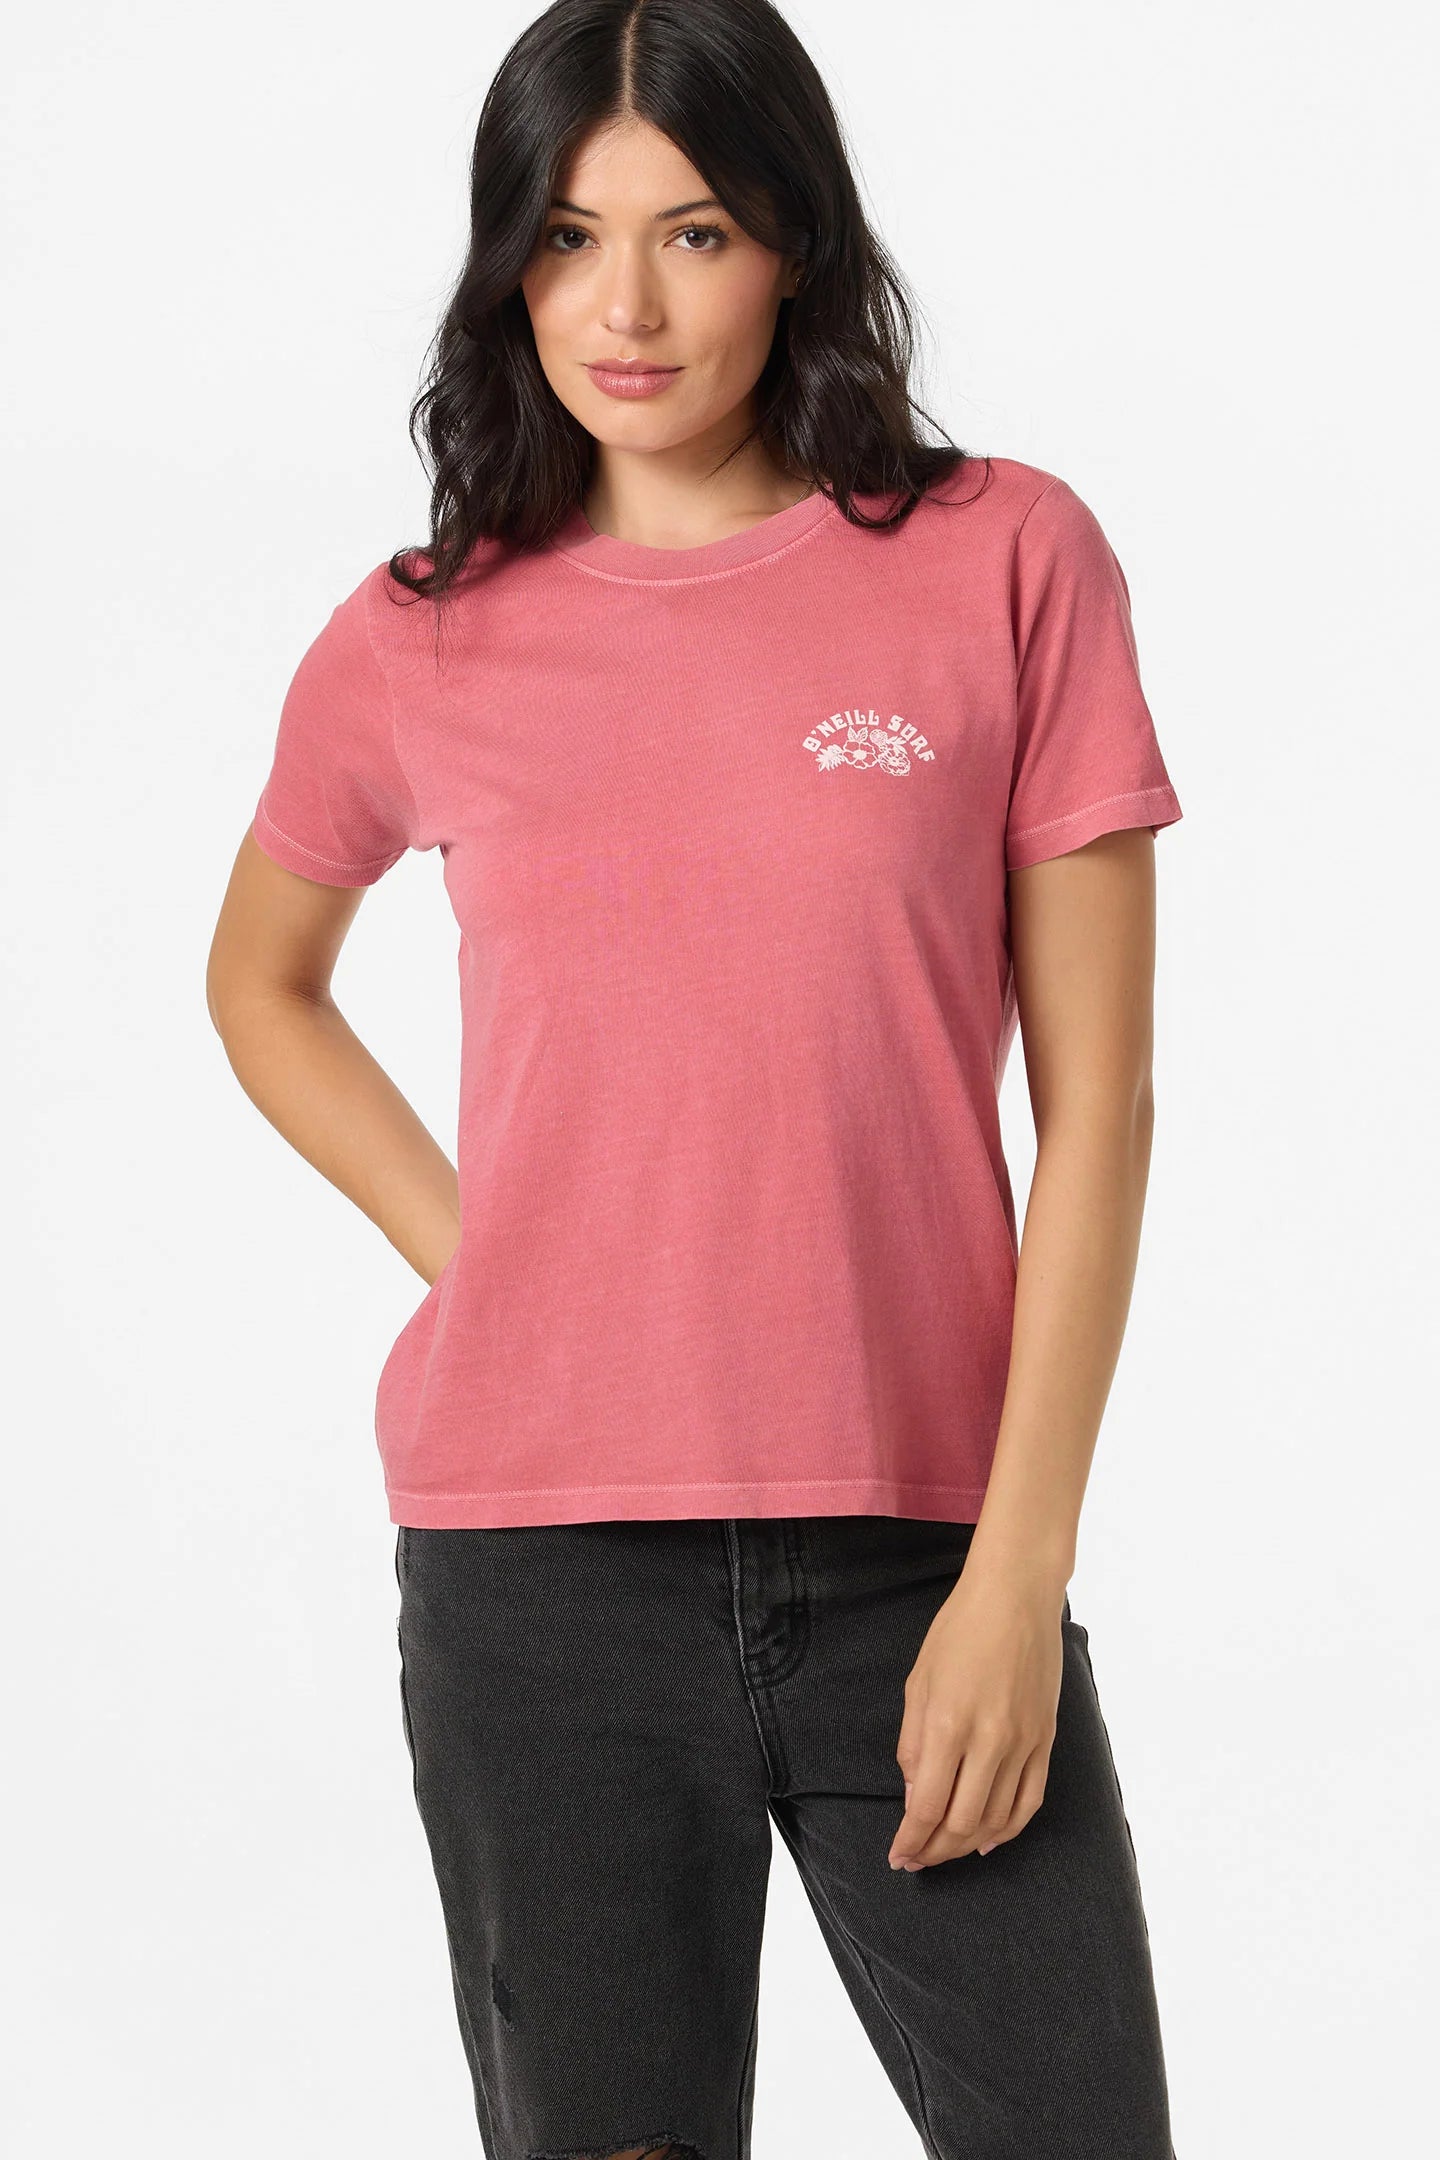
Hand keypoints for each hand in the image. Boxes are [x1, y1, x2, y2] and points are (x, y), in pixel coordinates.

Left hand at [888, 1561, 1065, 1869]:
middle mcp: (989, 1741)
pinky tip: (987, 1839)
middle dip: (933, 1851)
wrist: (1016, 1596)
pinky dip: (1008, 1829)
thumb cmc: (959, 1630)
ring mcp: (1023, 1744)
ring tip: (944, 1852)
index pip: (926, 1807)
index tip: (897, 1855)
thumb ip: (912, 1744)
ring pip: (995, 1820)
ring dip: (965, 1845)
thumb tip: (914, 1795)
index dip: (910, 1840)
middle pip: (960, 1823)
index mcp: (948, 1725)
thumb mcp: (918, 1682)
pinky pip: (1029, 1802)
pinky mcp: (1046, 1740)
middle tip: (915, 1859)